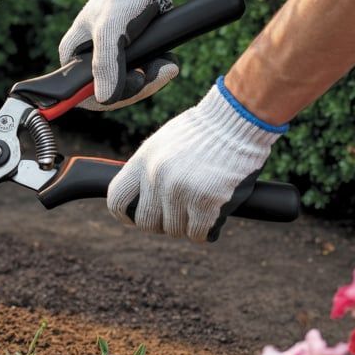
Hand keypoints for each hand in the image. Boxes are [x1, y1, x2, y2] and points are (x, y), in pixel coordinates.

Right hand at [58, 0, 184, 108]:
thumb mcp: (111, 30)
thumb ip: (106, 65)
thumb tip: (104, 98)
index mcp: (74, 54)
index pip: (82, 93)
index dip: (108, 98)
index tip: (134, 88)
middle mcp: (89, 59)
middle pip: (110, 93)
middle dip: (139, 86)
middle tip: (161, 72)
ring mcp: (110, 59)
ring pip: (129, 87)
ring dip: (152, 78)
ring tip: (167, 63)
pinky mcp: (129, 56)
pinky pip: (141, 75)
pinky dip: (156, 71)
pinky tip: (166, 61)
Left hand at [107, 79, 286, 240]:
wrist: (237, 120)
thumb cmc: (205, 131)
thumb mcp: (165, 142)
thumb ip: (150, 168)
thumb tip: (142, 197)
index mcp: (144, 160)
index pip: (117, 199)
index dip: (126, 215)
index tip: (136, 219)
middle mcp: (157, 176)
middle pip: (146, 222)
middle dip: (162, 224)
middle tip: (179, 216)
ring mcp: (180, 190)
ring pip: (174, 230)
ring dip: (187, 226)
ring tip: (201, 211)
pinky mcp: (206, 201)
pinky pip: (198, 234)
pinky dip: (206, 232)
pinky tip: (213, 219)